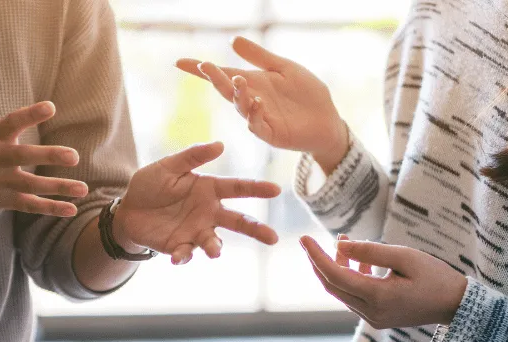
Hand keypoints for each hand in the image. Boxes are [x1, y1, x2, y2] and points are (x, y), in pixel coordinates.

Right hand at [0, 101, 88, 217]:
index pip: (12, 122)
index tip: (50, 107)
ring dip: (59, 187)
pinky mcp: (2, 200)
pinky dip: (51, 208)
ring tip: (83, 188)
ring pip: (32, 185)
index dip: (30, 114)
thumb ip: (8, 127)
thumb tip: (38, 113)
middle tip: (73, 156)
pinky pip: (30, 205)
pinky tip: (71, 209)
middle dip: (49, 155)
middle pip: (24, 156)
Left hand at [113, 142, 281, 264]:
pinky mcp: (180, 246)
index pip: (238, 188)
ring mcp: (196, 231)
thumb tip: (220, 145)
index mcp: (209, 190)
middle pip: (238, 221)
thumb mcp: (169, 166)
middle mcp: (209, 212)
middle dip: (256, 229)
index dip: (257, 189)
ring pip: (214, 242)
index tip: (276, 190)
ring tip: (214, 252)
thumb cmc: (151, 184)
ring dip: (215, 247)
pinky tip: (177, 257)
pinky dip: (184, 256)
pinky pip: (186, 253)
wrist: (127, 209)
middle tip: (273, 238)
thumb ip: (192, 156)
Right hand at [177, 37, 348, 173]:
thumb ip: (259, 57)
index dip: (201, 70)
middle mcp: (250, 101)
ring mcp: (259, 119)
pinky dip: (255, 115)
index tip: (180, 62)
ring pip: (240, 107)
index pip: (222, 75)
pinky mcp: (272, 134)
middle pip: (226, 90)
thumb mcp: (283, 68)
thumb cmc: (306, 94)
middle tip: (205, 66)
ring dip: (237, 94)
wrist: (327, 119)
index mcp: (251, 84)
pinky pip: (258, 125)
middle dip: (215, 79)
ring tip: (238, 80)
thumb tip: (233, 40)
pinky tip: (257, 102)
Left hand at [300, 235, 468, 328]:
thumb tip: (339, 244)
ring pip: (342, 291)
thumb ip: (371, 251)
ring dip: (337, 268)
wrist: (457, 305)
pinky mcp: (376, 318)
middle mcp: (370, 312)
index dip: (316, 256)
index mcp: (377, 297)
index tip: (303, 238)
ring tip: (344, 243)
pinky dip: (350, 278)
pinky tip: (358, 261)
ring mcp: (372, 318)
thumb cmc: (436, 276)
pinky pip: (353, 297)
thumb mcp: (405, 257)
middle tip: (312, 241)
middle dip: (319, 262)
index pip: (335, 275)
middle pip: (332, 285)